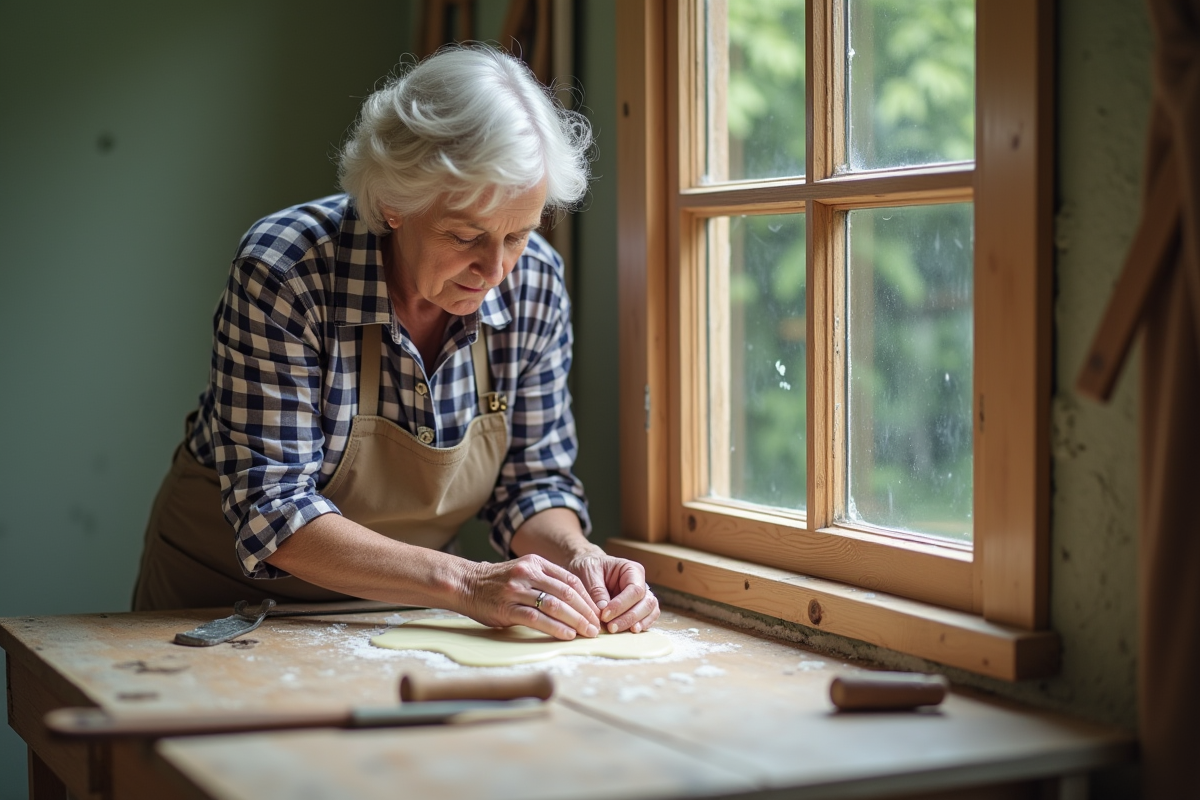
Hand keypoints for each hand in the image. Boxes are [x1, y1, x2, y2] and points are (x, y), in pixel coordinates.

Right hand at [461, 555, 600, 640]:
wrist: (465, 583)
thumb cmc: (497, 583)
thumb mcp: (523, 571)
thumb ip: (545, 581)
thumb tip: (574, 601)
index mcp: (536, 563)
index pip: (571, 580)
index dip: (588, 597)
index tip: (597, 612)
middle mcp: (528, 573)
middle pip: (567, 593)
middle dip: (586, 611)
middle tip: (596, 626)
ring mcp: (516, 590)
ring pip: (555, 605)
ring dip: (575, 621)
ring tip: (587, 633)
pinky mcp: (507, 608)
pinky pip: (537, 618)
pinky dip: (555, 628)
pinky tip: (567, 635)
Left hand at [567, 552, 660, 633]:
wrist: (585, 569)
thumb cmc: (589, 567)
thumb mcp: (589, 573)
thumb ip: (597, 591)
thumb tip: (603, 609)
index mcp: (631, 570)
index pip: (634, 590)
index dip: (621, 605)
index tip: (605, 615)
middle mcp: (640, 583)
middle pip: (646, 602)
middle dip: (628, 617)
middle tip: (610, 627)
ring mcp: (642, 597)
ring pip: (650, 611)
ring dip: (635, 623)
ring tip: (619, 630)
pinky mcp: (639, 608)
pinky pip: (647, 618)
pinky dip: (641, 625)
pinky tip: (629, 631)